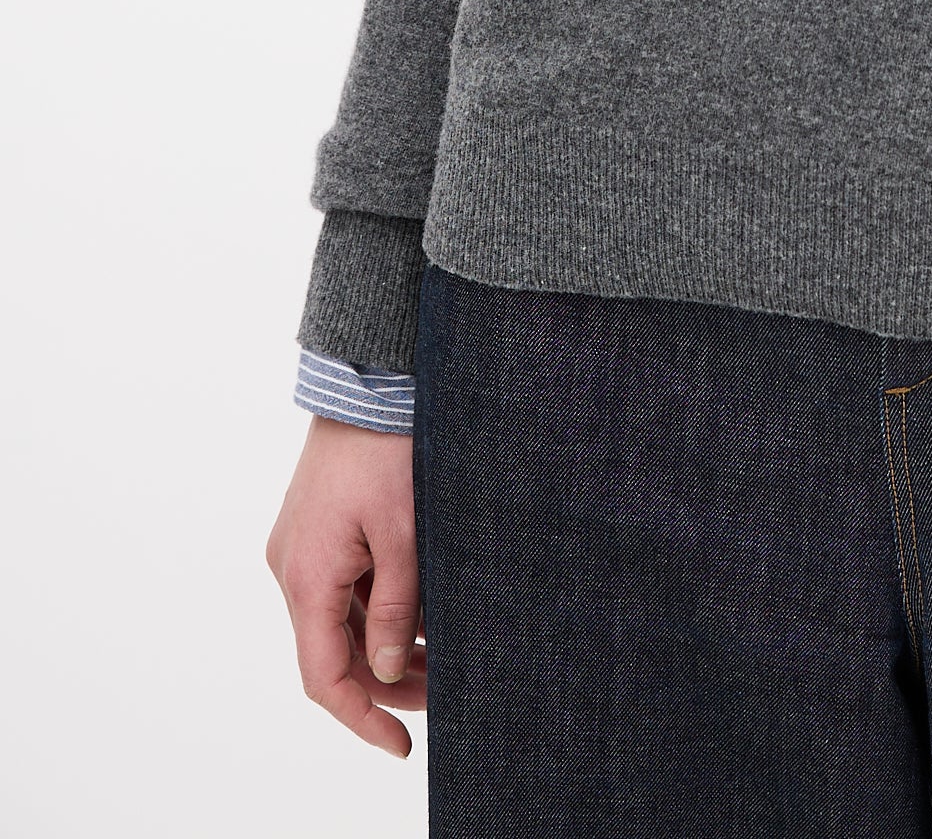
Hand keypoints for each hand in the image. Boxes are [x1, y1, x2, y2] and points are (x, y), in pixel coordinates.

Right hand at [266, 417, 425, 756]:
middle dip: (387, 682)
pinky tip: (419, 618)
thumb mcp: (404, 532)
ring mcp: (301, 549)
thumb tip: (389, 670)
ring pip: (340, 623)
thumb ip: (397, 606)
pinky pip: (342, 590)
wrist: (366, 381)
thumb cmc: (387, 448)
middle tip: (443, 694)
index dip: (362, 718)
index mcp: (306, 576)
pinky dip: (377, 610)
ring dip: (384, 647)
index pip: (324, 676)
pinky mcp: (316, 532)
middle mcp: (292, 569)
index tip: (402, 745)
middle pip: (334, 652)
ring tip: (440, 659)